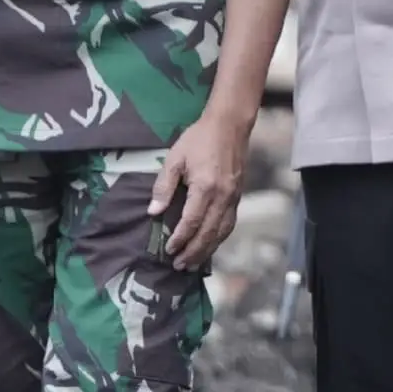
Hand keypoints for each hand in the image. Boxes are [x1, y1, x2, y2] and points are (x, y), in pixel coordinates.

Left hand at [151, 109, 253, 270]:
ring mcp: (234, 198)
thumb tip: (154, 212)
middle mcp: (223, 197)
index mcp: (205, 188)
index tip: (169, 250)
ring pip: (222, 231)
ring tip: (194, 263)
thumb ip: (163, 186)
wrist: (230, 126)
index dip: (180, 238)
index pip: (192, 221)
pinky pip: (230, 223)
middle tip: (179, 266)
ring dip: (208, 250)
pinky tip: (211, 244)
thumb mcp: (175, 159)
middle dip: (194, 252)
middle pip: (209, 232)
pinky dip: (220, 238)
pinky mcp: (238, 196)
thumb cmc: (199, 139)